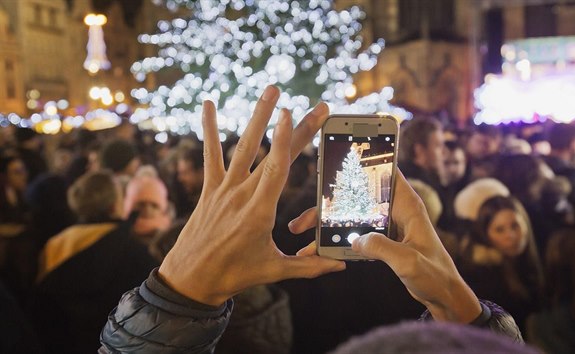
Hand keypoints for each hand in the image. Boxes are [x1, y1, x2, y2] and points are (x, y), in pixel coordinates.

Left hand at [158, 86, 345, 305]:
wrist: (190, 279)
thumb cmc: (233, 276)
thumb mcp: (273, 271)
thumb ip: (308, 268)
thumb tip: (340, 265)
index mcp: (259, 212)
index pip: (276, 170)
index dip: (286, 140)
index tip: (293, 113)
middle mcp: (241, 194)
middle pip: (272, 155)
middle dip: (297, 128)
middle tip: (318, 107)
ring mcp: (224, 189)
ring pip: (244, 147)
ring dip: (259, 117)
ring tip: (271, 90)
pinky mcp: (210, 189)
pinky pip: (210, 155)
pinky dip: (210, 129)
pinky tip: (208, 104)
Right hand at [289, 169, 480, 322]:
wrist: (443, 295)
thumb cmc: (435, 274)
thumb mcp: (408, 261)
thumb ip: (382, 248)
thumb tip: (355, 241)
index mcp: (407, 205)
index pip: (386, 170)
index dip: (366, 159)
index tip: (341, 152)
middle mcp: (395, 209)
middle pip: (357, 195)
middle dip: (329, 200)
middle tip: (304, 211)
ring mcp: (386, 224)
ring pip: (351, 214)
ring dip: (326, 221)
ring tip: (300, 230)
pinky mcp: (381, 239)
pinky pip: (353, 233)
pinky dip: (335, 239)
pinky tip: (316, 248)